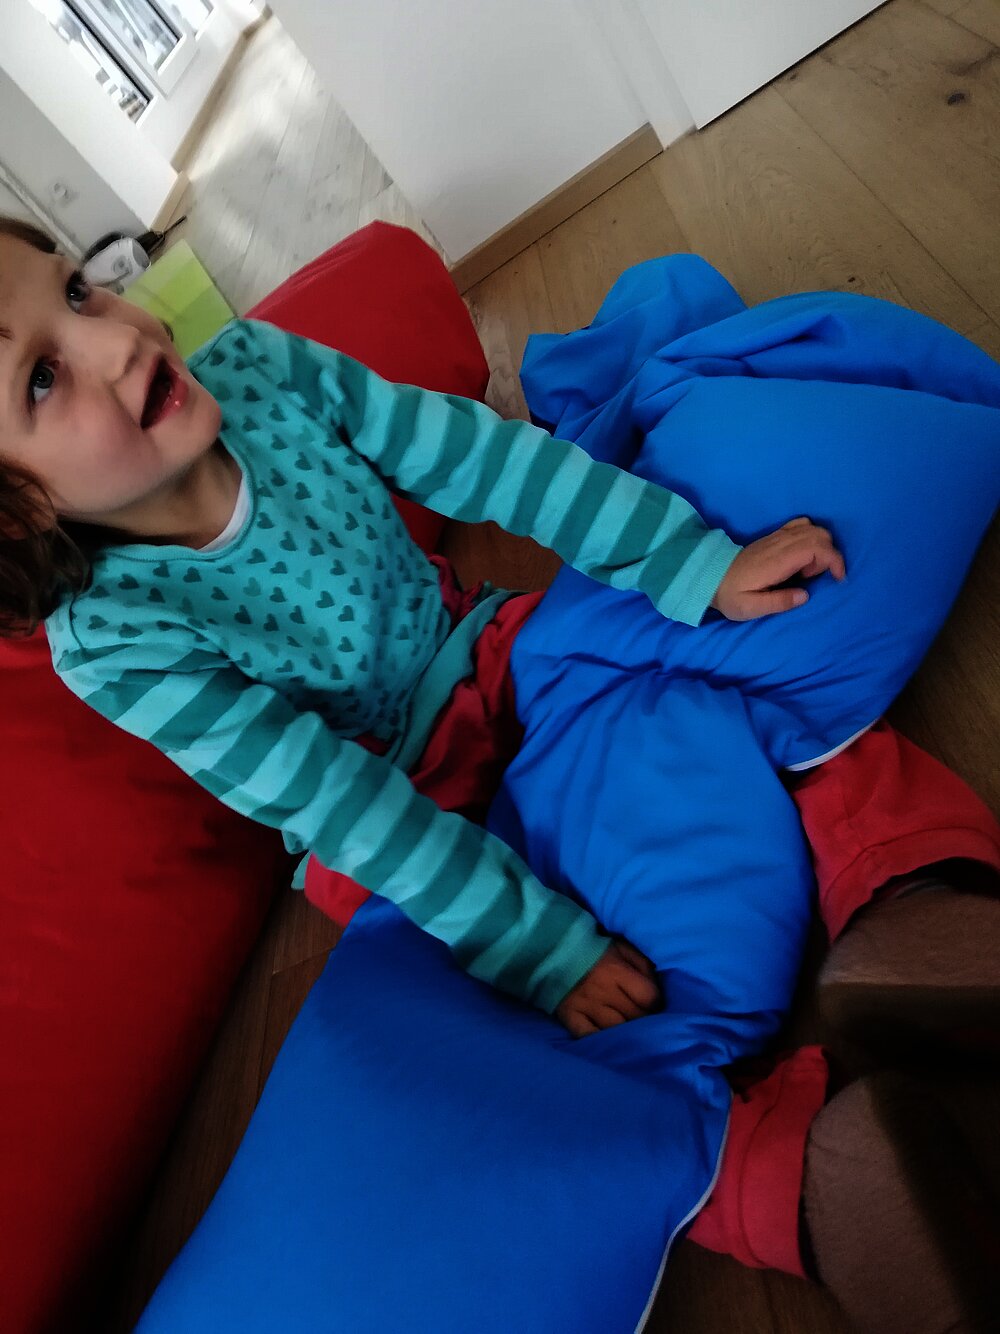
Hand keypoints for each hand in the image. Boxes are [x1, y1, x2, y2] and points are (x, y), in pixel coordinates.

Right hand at [555, 938, 661, 1037]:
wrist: (554, 948)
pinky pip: (587, 1036)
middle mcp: (603, 991)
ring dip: (627, 1032)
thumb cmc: (594, 949)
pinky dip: (599, 1040)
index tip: (654, 1004)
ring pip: (615, 1030)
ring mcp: (586, 1005)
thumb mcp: (622, 947)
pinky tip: (608, 1041)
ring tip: (630, 1031)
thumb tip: (657, 987)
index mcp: (617, 971)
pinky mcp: (570, 1015)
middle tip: (643, 1018)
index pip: (648, 997)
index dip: (656, 1003)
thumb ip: (642, 964)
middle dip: (644, 1019)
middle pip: (635, 1016)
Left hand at [711, 517, 845, 620]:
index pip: (815, 547)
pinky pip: (801, 525)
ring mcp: (776, 537)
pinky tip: (801, 557)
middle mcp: (779, 543)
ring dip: (821, 547)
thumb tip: (804, 595)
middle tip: (813, 578)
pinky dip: (811, 537)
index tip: (838, 579)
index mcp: (777, 560)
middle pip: (819, 534)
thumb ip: (778, 602)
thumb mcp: (750, 607)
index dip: (834, 560)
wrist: (710, 577)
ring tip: (807, 570)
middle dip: (829, 555)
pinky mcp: (774, 536)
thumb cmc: (731, 595)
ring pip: (813, 528)